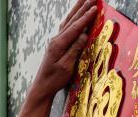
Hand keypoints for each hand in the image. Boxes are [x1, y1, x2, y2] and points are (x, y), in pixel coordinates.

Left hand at [15, 0, 97, 116]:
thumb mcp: (67, 66)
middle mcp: (55, 40)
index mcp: (58, 44)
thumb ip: (75, 50)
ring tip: (84, 0)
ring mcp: (55, 42)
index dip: (86, 18)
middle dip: (82, 8)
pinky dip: (72, 19)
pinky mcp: (56, 46)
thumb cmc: (54, 80)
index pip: (75, 28)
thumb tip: (83, 35)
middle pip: (71, 21)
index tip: (96, 8)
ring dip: (77, 10)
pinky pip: (65, 28)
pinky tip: (74, 15)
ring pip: (67, 22)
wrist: (42, 87)